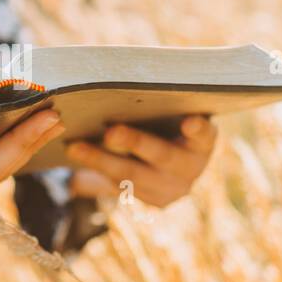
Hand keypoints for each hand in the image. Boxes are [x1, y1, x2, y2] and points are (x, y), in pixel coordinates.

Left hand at [65, 114, 217, 207]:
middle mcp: (191, 169)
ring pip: (133, 176)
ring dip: (101, 161)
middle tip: (110, 133)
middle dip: (134, 143)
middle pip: (162, 156)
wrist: (171, 165)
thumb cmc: (168, 125)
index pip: (205, 135)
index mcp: (203, 143)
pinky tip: (78, 160)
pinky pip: (121, 186)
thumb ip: (160, 107)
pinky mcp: (154, 202)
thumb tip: (128, 79)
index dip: (198, 129)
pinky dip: (98, 170)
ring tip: (76, 148)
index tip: (189, 121)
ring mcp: (173, 189)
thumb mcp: (171, 117)